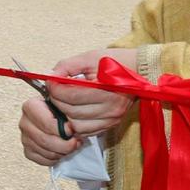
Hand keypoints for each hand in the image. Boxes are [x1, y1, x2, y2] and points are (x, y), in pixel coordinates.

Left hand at [19, 48, 138, 165]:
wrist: (139, 70)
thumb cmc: (116, 62)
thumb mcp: (90, 57)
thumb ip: (68, 66)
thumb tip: (50, 76)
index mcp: (107, 90)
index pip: (72, 95)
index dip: (56, 89)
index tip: (50, 82)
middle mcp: (111, 109)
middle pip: (72, 112)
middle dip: (57, 101)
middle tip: (53, 91)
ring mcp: (111, 119)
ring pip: (77, 126)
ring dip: (65, 115)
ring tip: (63, 102)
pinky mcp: (111, 125)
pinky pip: (86, 132)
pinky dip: (75, 124)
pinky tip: (73, 112)